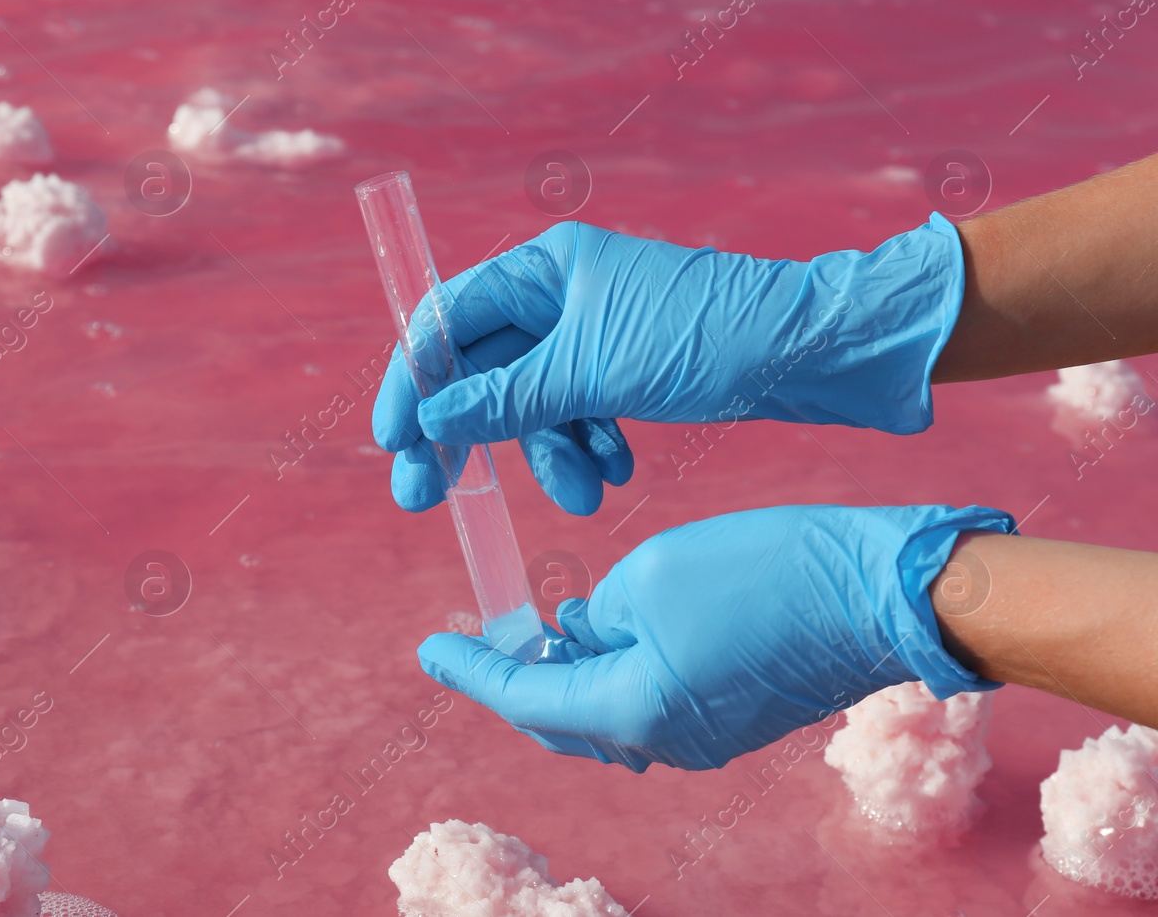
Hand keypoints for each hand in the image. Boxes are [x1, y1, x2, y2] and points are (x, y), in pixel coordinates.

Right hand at [374, 217, 963, 512]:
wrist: (819, 352)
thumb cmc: (709, 339)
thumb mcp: (594, 373)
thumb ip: (505, 397)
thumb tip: (432, 416)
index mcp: (543, 267)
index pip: (445, 319)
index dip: (411, 380)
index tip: (392, 442)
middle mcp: (560, 292)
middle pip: (479, 367)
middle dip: (464, 434)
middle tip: (428, 496)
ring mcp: (594, 331)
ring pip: (532, 402)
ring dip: (547, 454)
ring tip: (584, 496)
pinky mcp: (626, 368)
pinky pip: (578, 412)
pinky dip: (589, 446)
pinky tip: (617, 472)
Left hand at [416, 503, 1013, 770]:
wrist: (880, 593)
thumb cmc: (763, 573)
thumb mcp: (652, 573)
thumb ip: (598, 613)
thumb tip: (583, 632)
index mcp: (634, 709)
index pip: (526, 696)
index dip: (473, 670)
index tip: (430, 648)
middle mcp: (666, 740)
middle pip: (563, 719)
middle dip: (515, 678)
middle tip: (477, 638)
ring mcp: (706, 735)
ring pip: (607, 712)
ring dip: (566, 674)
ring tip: (535, 626)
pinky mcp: (735, 714)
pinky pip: (650, 702)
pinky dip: (613, 672)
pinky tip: (598, 629)